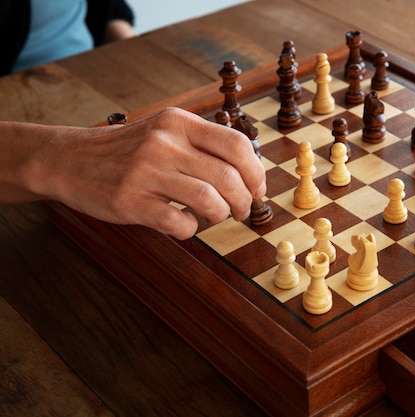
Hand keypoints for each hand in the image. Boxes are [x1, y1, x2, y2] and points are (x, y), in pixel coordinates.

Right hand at [1, 108, 266, 239]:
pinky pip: (179, 223)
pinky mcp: (130, 201)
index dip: (256, 173)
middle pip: (229, 177)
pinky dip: (190, 230)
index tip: (257, 190)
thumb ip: (202, 144)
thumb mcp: (164, 131)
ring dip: (221, 216)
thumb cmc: (128, 150)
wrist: (70, 160)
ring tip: (215, 217)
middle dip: (245, 201)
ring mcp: (146, 172)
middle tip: (241, 211)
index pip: (237, 145)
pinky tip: (183, 225)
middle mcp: (164, 143)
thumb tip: (250, 173)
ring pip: (210, 201)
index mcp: (178, 122)